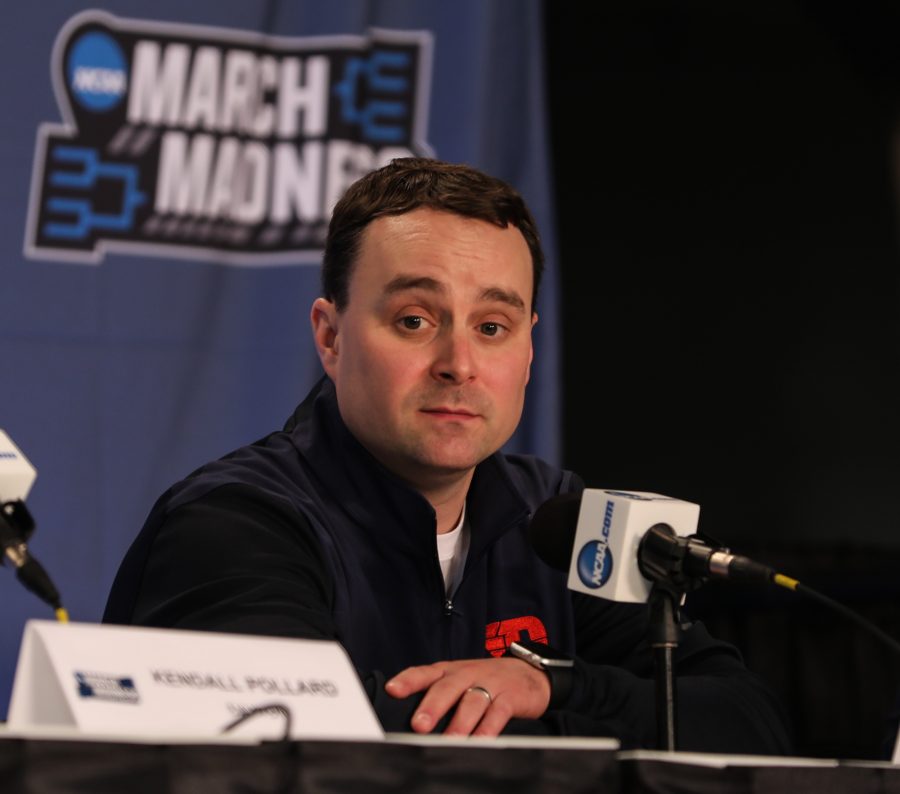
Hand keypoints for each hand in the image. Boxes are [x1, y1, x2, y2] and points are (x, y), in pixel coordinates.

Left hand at [384, 657, 549, 736]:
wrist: (529, 673)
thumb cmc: (485, 681)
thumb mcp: (460, 681)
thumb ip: (437, 696)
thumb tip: (409, 724)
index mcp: (449, 671)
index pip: (425, 673)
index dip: (408, 680)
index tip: (393, 690)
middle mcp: (467, 674)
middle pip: (447, 687)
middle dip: (433, 706)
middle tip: (419, 725)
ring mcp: (490, 683)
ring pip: (472, 701)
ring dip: (459, 722)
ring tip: (449, 741)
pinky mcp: (510, 697)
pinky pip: (498, 713)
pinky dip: (488, 728)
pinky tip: (481, 741)